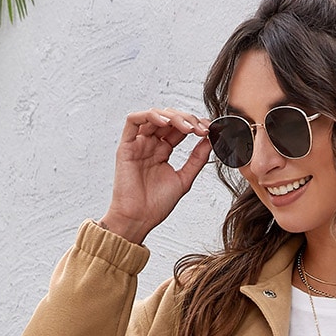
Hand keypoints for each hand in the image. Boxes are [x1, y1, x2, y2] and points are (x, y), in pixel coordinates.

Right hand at [98, 107, 211, 245]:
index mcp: (163, 151)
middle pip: (169, 119)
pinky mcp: (126, 146)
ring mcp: (138, 144)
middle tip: (201, 129)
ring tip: (188, 128)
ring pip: (154, 116)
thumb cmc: (156, 205)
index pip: (179, 129)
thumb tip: (210, 140)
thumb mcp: (184, 179)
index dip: (194, 124)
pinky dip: (149, 116)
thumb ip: (196, 159)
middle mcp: (150, 144)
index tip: (209, 129)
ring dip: (173, 117)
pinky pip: (133, 121)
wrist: (139, 219)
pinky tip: (165, 122)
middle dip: (187, 119)